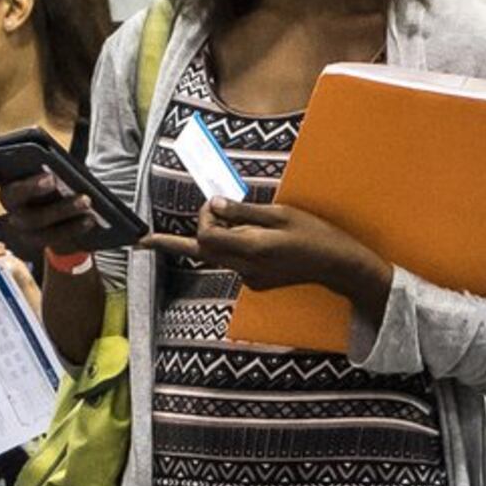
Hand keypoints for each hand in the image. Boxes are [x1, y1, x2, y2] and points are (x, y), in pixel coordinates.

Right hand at [0, 167, 105, 260]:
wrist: (70, 223)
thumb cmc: (61, 190)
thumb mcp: (58, 175)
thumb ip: (51, 168)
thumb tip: (57, 170)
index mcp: (11, 181)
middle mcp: (9, 205)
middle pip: (12, 197)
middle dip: (30, 187)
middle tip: (52, 178)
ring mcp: (20, 226)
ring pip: (34, 220)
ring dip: (61, 209)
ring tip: (85, 200)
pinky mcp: (35, 242)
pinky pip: (51, 237)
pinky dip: (72, 227)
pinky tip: (89, 219)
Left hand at [169, 200, 383, 298]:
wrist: (339, 267)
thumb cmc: (315, 234)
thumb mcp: (281, 214)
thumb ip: (244, 211)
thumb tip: (213, 204)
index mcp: (251, 248)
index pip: (205, 235)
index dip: (203, 216)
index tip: (213, 203)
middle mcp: (246, 268)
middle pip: (200, 253)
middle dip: (177, 243)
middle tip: (146, 240)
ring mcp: (250, 279)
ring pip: (215, 257)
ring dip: (208, 240)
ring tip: (204, 226)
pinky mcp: (256, 283)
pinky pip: (232, 262)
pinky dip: (231, 247)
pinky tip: (250, 237)